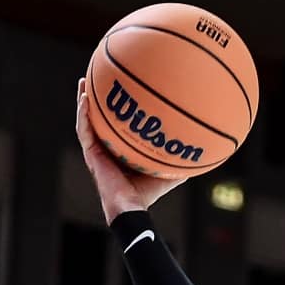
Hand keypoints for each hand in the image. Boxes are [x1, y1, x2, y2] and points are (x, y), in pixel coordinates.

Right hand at [75, 79, 187, 222]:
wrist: (132, 206)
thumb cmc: (148, 193)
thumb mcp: (169, 170)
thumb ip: (180, 157)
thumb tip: (202, 147)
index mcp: (120, 149)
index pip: (116, 123)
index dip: (116, 108)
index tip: (120, 89)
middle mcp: (106, 147)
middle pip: (98, 117)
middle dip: (96, 98)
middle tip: (98, 78)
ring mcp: (97, 151)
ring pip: (86, 120)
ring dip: (83, 101)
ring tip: (84, 82)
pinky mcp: (91, 155)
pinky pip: (84, 130)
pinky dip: (83, 114)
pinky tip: (84, 99)